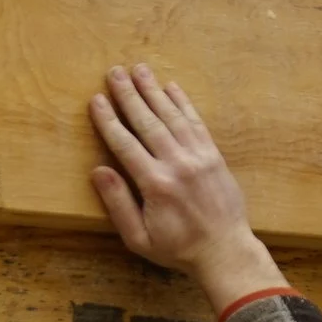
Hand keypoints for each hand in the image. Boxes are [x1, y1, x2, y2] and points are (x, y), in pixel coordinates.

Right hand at [89, 65, 287, 317]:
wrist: (225, 251)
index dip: (108, 120)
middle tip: (114, 72)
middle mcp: (177, 163)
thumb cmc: (177, 249)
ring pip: (172, 116)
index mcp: (155, 184)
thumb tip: (98, 170)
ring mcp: (199, 156)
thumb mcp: (138, 238)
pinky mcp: (214, 156)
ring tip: (139, 69)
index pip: (125, 143)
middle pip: (147, 121)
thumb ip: (118, 203)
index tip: (96, 99)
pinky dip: (183, 103)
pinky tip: (171, 87)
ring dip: (153, 91)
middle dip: (129, 95)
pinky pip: (196, 122)